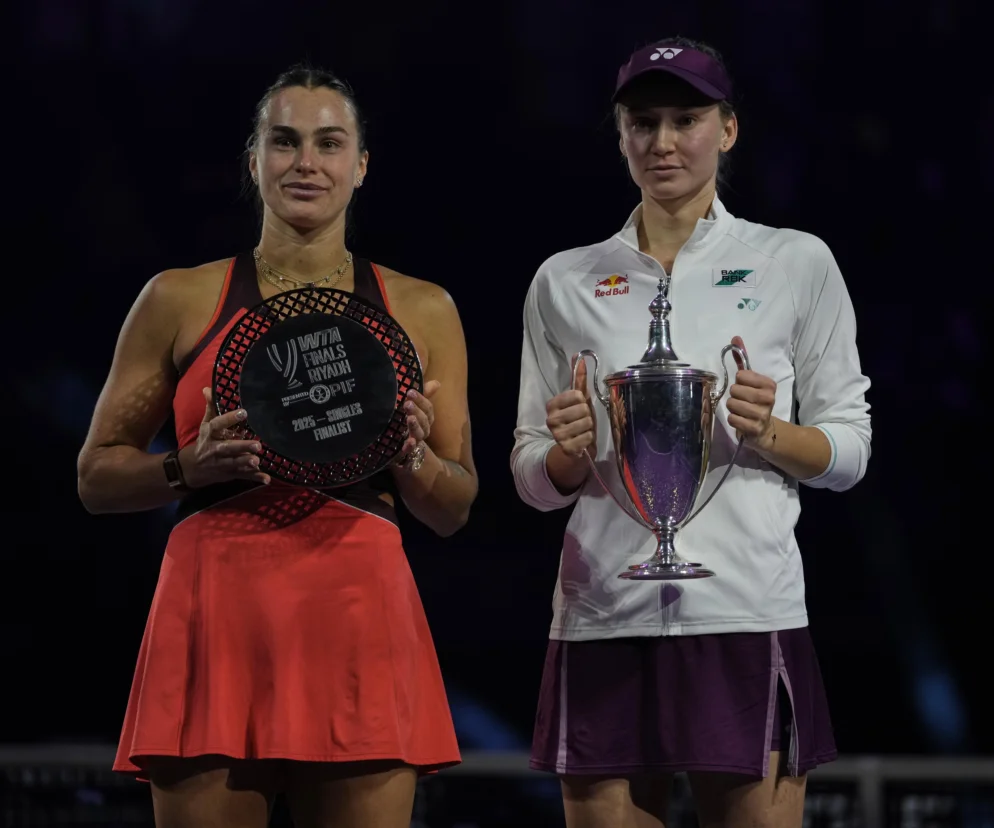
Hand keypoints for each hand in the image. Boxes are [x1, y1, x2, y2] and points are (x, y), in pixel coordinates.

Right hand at [181, 388, 269, 487]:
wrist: (190, 469)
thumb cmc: (204, 442)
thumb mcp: (205, 425)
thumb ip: (211, 407)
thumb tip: (208, 388)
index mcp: (209, 434)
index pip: (217, 424)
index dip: (229, 418)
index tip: (243, 412)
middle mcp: (214, 449)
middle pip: (227, 448)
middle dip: (241, 447)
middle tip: (257, 445)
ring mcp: (221, 463)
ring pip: (234, 463)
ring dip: (246, 463)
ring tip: (257, 460)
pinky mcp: (229, 474)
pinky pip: (242, 476)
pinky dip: (255, 478)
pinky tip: (267, 479)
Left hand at [395, 380, 440, 463]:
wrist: (399, 445)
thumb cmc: (408, 420)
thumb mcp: (414, 406)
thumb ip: (424, 394)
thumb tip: (437, 383)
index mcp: (426, 418)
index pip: (428, 408)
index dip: (421, 400)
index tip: (410, 392)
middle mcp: (424, 429)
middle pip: (424, 420)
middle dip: (416, 411)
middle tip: (407, 403)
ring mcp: (416, 440)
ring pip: (419, 433)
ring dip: (415, 425)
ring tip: (409, 418)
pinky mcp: (407, 450)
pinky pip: (411, 450)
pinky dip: (410, 446)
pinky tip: (409, 442)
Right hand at [546, 357, 595, 457]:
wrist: (575, 447)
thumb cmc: (578, 419)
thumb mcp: (580, 399)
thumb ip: (579, 379)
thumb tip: (579, 356)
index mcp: (552, 404)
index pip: (577, 394)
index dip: (583, 401)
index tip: (578, 407)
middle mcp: (551, 419)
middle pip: (583, 409)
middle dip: (587, 415)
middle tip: (582, 421)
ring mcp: (557, 435)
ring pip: (587, 423)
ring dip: (589, 427)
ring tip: (582, 430)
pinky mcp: (566, 448)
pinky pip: (587, 437)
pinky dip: (589, 439)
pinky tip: (582, 440)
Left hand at [725, 336, 776, 451]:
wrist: (763, 429)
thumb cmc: (754, 401)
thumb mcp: (751, 381)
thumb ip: (742, 360)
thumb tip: (735, 338)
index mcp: (769, 384)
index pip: (741, 375)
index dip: (739, 381)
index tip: (746, 387)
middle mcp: (768, 398)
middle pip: (734, 390)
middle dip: (734, 395)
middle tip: (742, 400)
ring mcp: (762, 415)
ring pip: (732, 404)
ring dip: (732, 408)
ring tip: (741, 411)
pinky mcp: (754, 428)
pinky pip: (732, 419)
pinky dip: (733, 420)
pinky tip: (741, 420)